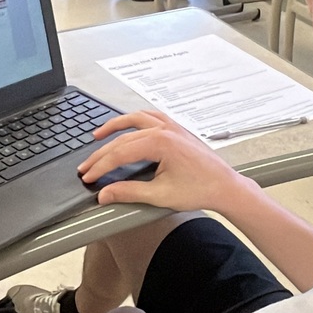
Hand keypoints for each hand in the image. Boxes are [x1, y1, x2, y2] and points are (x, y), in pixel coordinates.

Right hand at [78, 110, 258, 211]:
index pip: (120, 152)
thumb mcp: (160, 195)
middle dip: (102, 153)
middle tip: (87, 166)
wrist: (225, 187)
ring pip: (136, 119)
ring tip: (98, 135)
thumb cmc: (200, 189)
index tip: (88, 176)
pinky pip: (151, 117)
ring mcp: (172, 127)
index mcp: (161, 143)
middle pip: (123, 138)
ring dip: (116, 126)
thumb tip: (106, 194)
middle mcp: (165, 129)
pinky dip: (135, 120)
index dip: (101, 166)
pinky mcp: (177, 130)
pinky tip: (128, 127)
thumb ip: (129, 192)